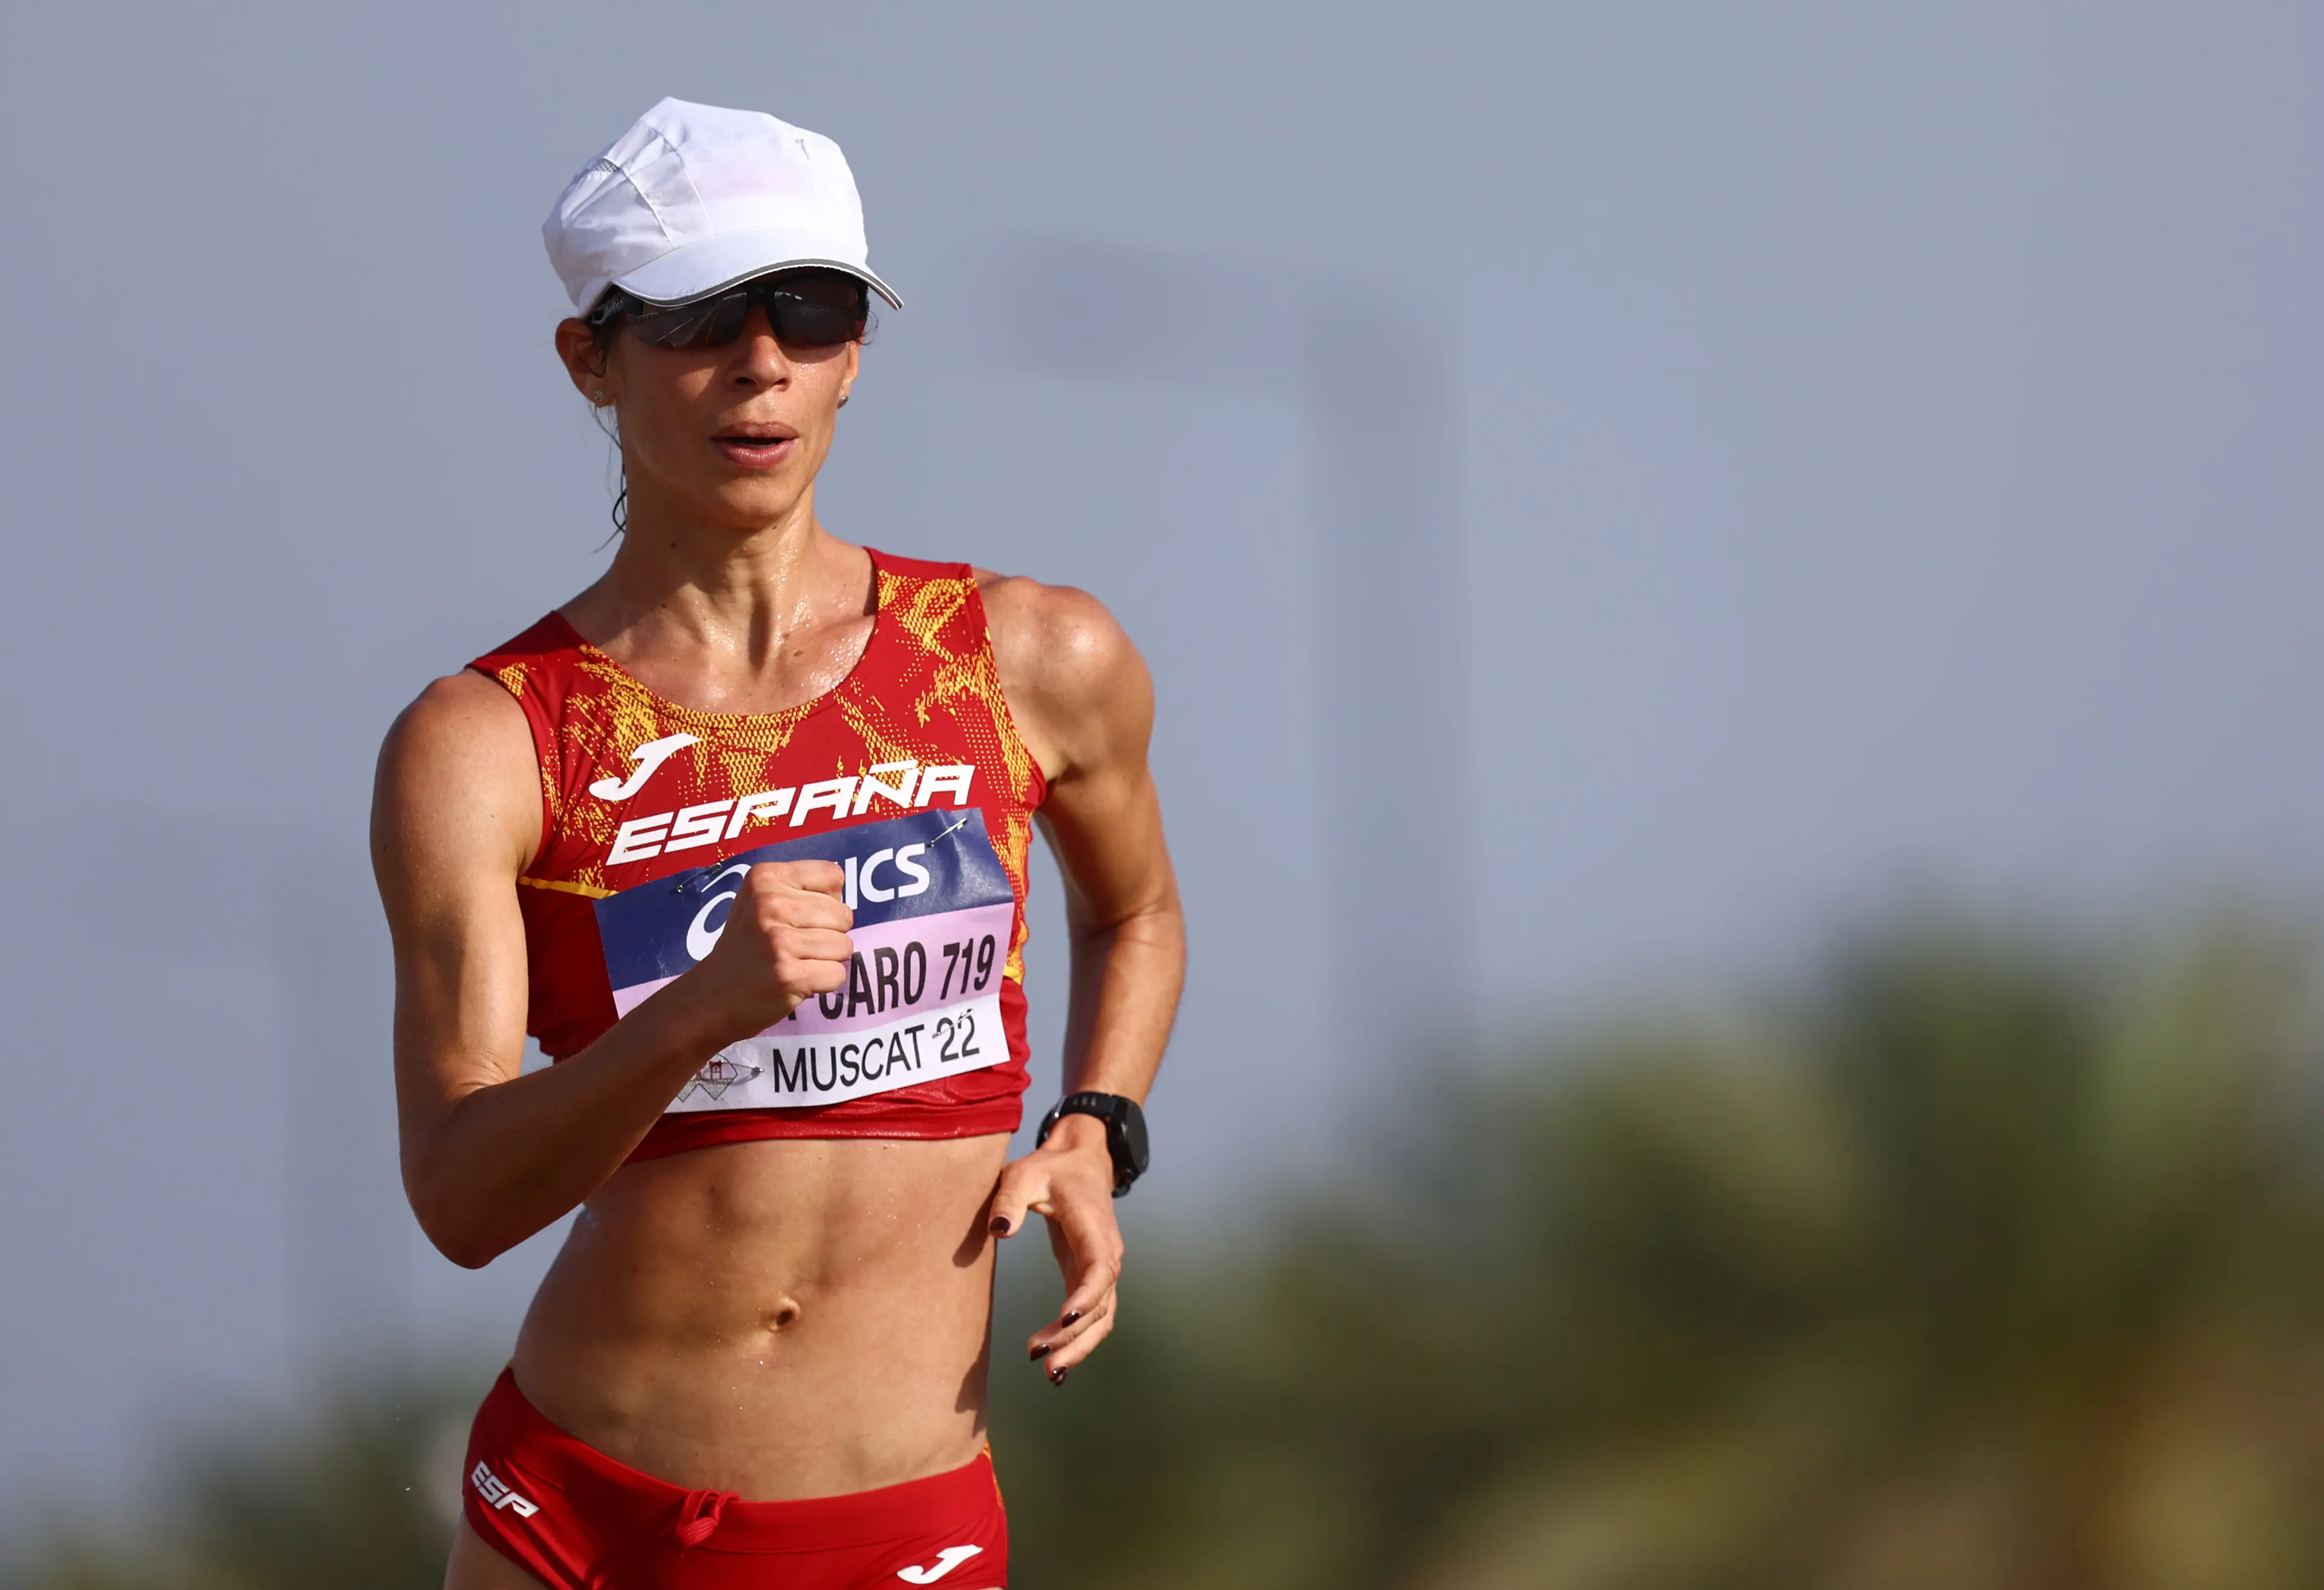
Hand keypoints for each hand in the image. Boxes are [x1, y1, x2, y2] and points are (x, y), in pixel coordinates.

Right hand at [682, 860, 853, 1040]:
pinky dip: (823, 983)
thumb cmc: (748, 947)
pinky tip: (796, 981)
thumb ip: (801, 890)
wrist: (711, 997)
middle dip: (829, 934)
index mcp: (765, 877)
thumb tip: (843, 897)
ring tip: (795, 963)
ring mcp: (778, 941)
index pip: (834, 876)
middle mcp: (770, 903)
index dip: (827, 901)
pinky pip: (837, 974)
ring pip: (844, 945)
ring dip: (827, 960)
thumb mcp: (760, 901)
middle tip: (795, 947)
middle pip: (843, 914)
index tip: (800, 918)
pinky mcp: (787, 975)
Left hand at [989, 1114, 1123, 1384]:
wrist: (1081, 1163)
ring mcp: (1102, 1268)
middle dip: (1076, 1336)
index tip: (1064, 1320)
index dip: (1086, 1297)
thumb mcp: (1024, 1172)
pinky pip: (1093, 1316)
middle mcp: (1107, 1252)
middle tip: (1042, 1360)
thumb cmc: (1050, 1169)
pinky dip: (1079, 1341)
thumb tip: (1000, 1231)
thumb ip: (1010, 1198)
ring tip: (1049, 1373)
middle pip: (1103, 1304)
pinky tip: (1056, 1363)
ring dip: (1079, 1346)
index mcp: (1093, 1227)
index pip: (1100, 1268)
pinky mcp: (1089, 1277)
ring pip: (1102, 1318)